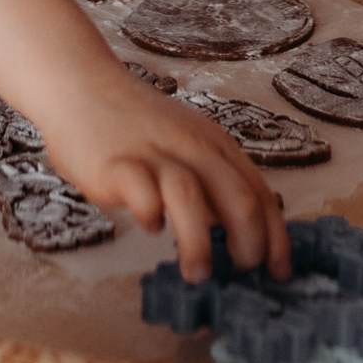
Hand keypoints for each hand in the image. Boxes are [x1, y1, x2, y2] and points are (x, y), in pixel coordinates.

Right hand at [37, 61, 291, 281]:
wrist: (82, 85)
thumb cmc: (136, 125)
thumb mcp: (188, 144)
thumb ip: (210, 181)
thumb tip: (239, 235)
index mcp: (216, 145)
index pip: (260, 193)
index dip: (276, 237)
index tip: (279, 273)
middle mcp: (193, 147)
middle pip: (238, 197)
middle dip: (248, 245)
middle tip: (241, 277)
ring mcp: (155, 154)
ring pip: (192, 197)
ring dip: (199, 243)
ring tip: (197, 274)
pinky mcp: (117, 165)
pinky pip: (141, 194)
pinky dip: (150, 216)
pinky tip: (149, 226)